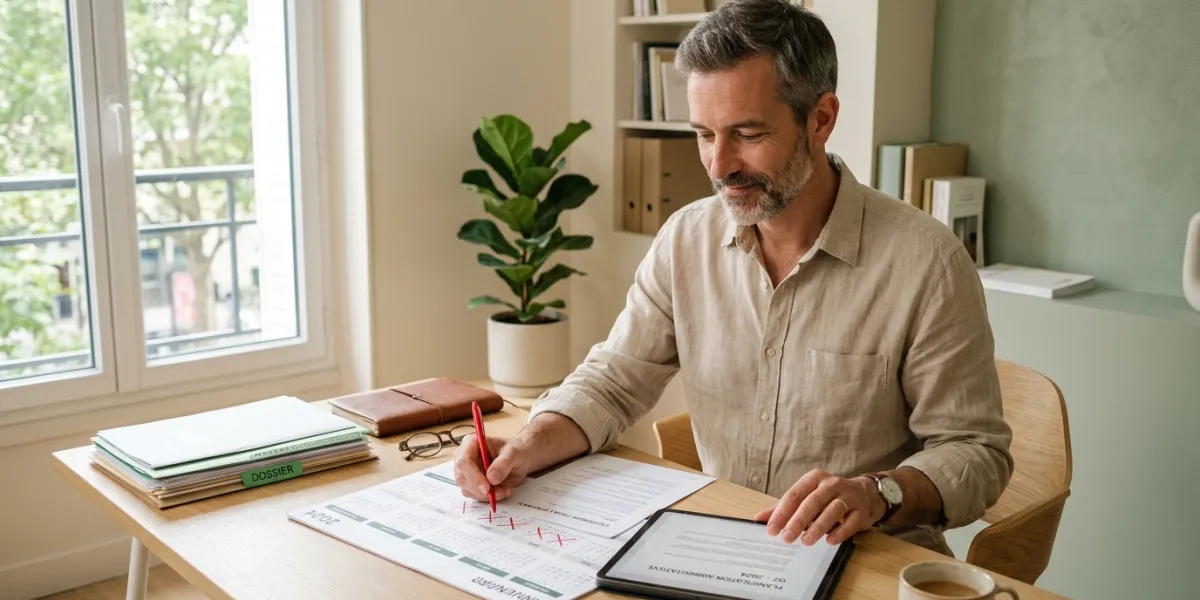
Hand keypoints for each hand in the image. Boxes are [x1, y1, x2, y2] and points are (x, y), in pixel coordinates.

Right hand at [452, 434, 532, 502]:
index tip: (487, 488)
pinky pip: (474, 495)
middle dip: (481, 490)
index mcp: (471, 443)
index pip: (463, 461)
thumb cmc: (516, 451)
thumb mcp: (514, 454)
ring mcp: (466, 471)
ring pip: (467, 489)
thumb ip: (503, 464)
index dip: (473, 476)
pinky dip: (488, 497)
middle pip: (462, 478)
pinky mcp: (470, 483)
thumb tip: (491, 478)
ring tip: (506, 489)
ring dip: (487, 495)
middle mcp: (464, 456)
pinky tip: (502, 491)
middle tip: (502, 492)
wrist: (520, 459)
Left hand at [753, 469, 885, 545]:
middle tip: (786, 538)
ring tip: (806, 541)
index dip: (781, 512)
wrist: (864, 494)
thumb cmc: (828, 497)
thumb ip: (783, 508)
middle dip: (798, 521)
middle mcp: (831, 484)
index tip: (771, 529)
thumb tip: (758, 518)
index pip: (794, 495)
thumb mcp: (806, 497)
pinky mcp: (861, 510)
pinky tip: (829, 541)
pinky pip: (851, 522)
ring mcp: (848, 496)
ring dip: (818, 527)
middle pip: (812, 502)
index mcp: (814, 478)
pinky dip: (840, 532)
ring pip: (832, 511)